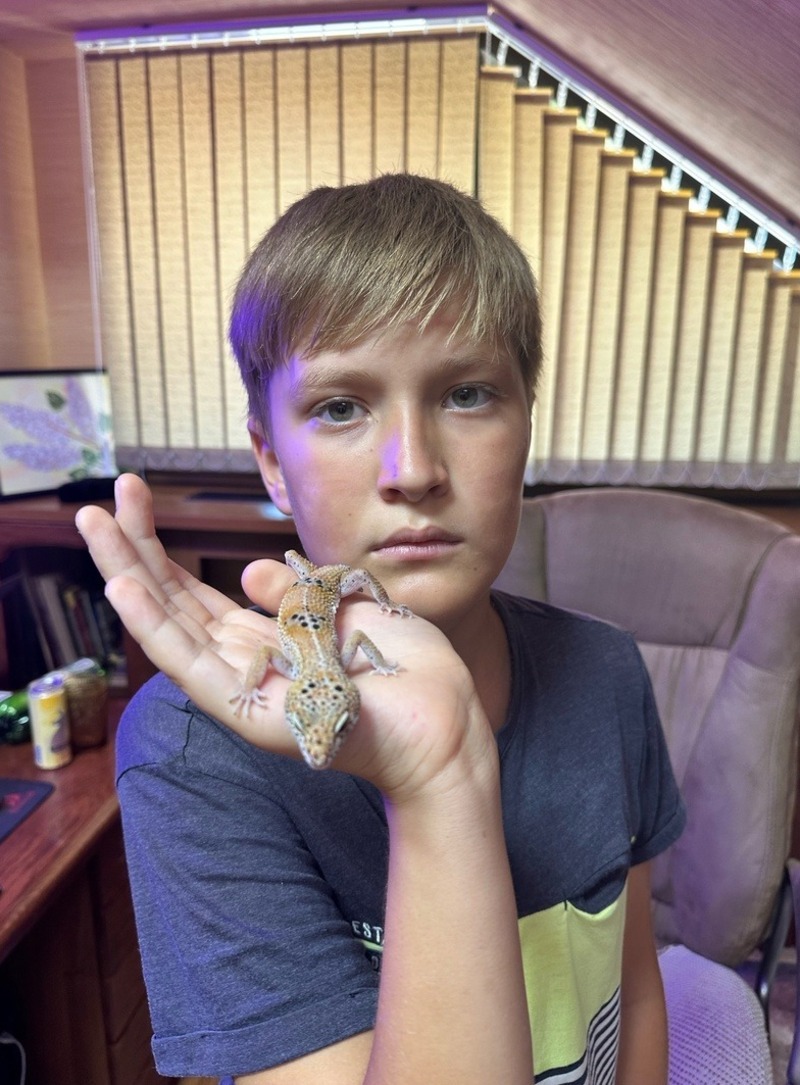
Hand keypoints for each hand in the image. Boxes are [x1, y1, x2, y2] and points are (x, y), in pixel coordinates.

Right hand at [76, 475, 495, 799]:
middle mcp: (244, 664)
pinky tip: (122, 584)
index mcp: (265, 640)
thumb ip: (291, 592)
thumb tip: (244, 572)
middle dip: (131, 550)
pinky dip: (152, 625)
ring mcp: (242, 690)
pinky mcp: (248, 713)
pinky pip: (190, 666)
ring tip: (91, 525)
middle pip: (171, 602)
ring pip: (167, 627)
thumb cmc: (403, 668)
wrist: (442, 721)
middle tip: (92, 502)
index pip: (195, 592)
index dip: (161, 546)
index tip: (137, 494)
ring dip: (125, 573)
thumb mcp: (343, 609)